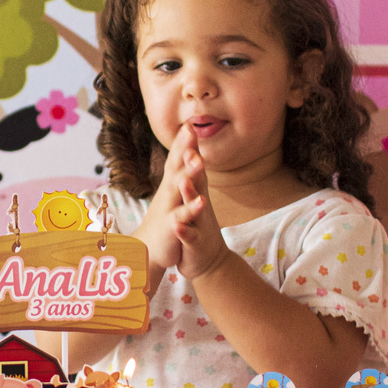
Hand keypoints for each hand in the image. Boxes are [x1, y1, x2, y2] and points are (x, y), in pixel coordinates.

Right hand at [136, 135, 188, 276]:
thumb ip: (176, 176)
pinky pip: (182, 216)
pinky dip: (191, 208)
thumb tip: (182, 156)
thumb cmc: (163, 221)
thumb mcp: (171, 197)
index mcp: (170, 186)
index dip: (182, 142)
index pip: (176, 160)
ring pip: (178, 189)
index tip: (189, 123)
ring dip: (188, 174)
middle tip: (191, 129)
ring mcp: (169, 209)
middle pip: (176, 167)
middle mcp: (168, 193)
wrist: (148, 252)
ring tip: (199, 160)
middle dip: (183, 149)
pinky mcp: (172, 227)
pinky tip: (202, 200)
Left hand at [167, 126, 228, 281]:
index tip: (188, 127)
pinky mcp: (195, 244)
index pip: (194, 168)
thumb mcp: (195, 199)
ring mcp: (199, 224)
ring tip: (185, 181)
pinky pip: (190, 237)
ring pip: (194, 208)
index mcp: (197, 194)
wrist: (209, 261)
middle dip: (194, 165)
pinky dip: (184, 230)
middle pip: (198, 182)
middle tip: (191, 147)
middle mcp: (200, 205)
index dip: (191, 148)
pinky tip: (178, 226)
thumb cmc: (198, 226)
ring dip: (191, 194)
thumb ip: (193, 176)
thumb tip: (191, 151)